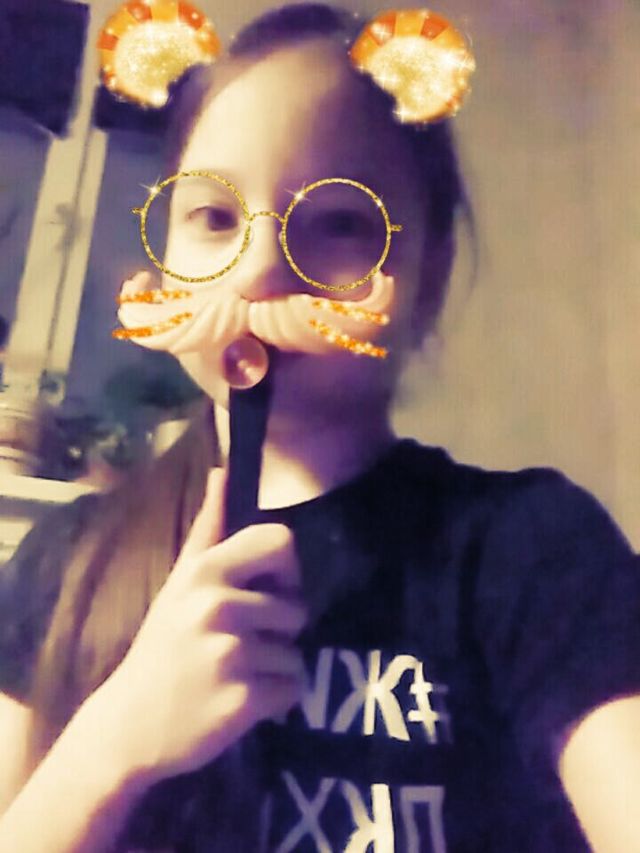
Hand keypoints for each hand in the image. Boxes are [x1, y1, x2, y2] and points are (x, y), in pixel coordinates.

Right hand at [90, 467, 307, 785]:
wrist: (128, 727)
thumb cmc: (160, 648)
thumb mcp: (178, 583)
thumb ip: (208, 528)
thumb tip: (223, 471)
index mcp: (206, 571)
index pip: (281, 542)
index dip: (287, 570)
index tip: (268, 592)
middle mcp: (219, 605)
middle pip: (296, 608)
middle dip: (278, 632)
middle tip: (240, 647)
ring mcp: (231, 653)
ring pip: (297, 654)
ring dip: (275, 669)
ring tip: (236, 676)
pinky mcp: (244, 699)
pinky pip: (294, 688)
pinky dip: (277, 700)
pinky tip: (242, 702)